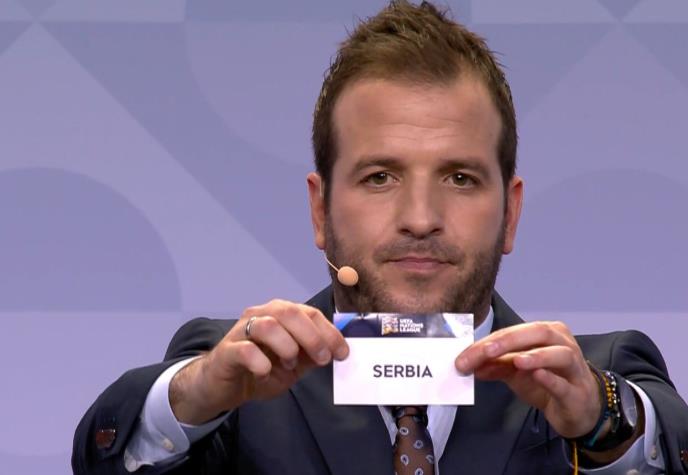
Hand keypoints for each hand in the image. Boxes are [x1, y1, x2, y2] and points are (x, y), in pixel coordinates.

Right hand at [170, 299, 348, 424]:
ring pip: (268, 325)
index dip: (329, 332)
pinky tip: (265, 373)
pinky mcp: (226, 351)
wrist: (222, 386)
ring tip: (290, 365)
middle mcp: (260, 315)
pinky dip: (261, 363)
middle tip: (322, 359)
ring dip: (287, 347)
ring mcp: (241, 331)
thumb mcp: (293, 364)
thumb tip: (337, 351)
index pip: (309, 313)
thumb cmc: (260, 370)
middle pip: (289, 313)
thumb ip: (312, 355)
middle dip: (311, 336)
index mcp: (280, 315)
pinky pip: (246, 350)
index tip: (342, 353)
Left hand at [455, 321, 600, 438]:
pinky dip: (551, 378)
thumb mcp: (516, 373)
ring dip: (536, 355)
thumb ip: (495, 365)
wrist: (577, 410)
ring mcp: (574, 367)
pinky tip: (538, 375)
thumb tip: (468, 364)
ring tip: (516, 360)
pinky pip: (566, 383)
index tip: (465, 356)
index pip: (513, 332)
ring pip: (559, 353)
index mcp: (545, 333)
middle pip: (537, 333)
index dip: (488, 342)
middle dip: (508, 341)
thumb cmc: (547, 383)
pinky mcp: (578, 392)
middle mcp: (562, 343)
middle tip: (485, 352)